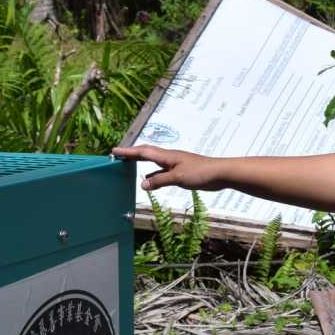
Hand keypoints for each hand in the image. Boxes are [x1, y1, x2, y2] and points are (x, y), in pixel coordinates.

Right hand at [110, 145, 225, 191]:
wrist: (220, 173)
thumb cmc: (201, 173)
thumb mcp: (178, 177)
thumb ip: (160, 181)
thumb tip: (142, 184)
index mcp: (167, 156)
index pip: (143, 152)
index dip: (128, 151)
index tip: (115, 151)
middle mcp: (169, 158)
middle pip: (146, 153)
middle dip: (132, 154)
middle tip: (119, 155)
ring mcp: (175, 164)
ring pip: (153, 163)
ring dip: (141, 163)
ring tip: (129, 165)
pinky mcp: (181, 172)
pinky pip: (161, 172)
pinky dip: (152, 175)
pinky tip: (149, 181)